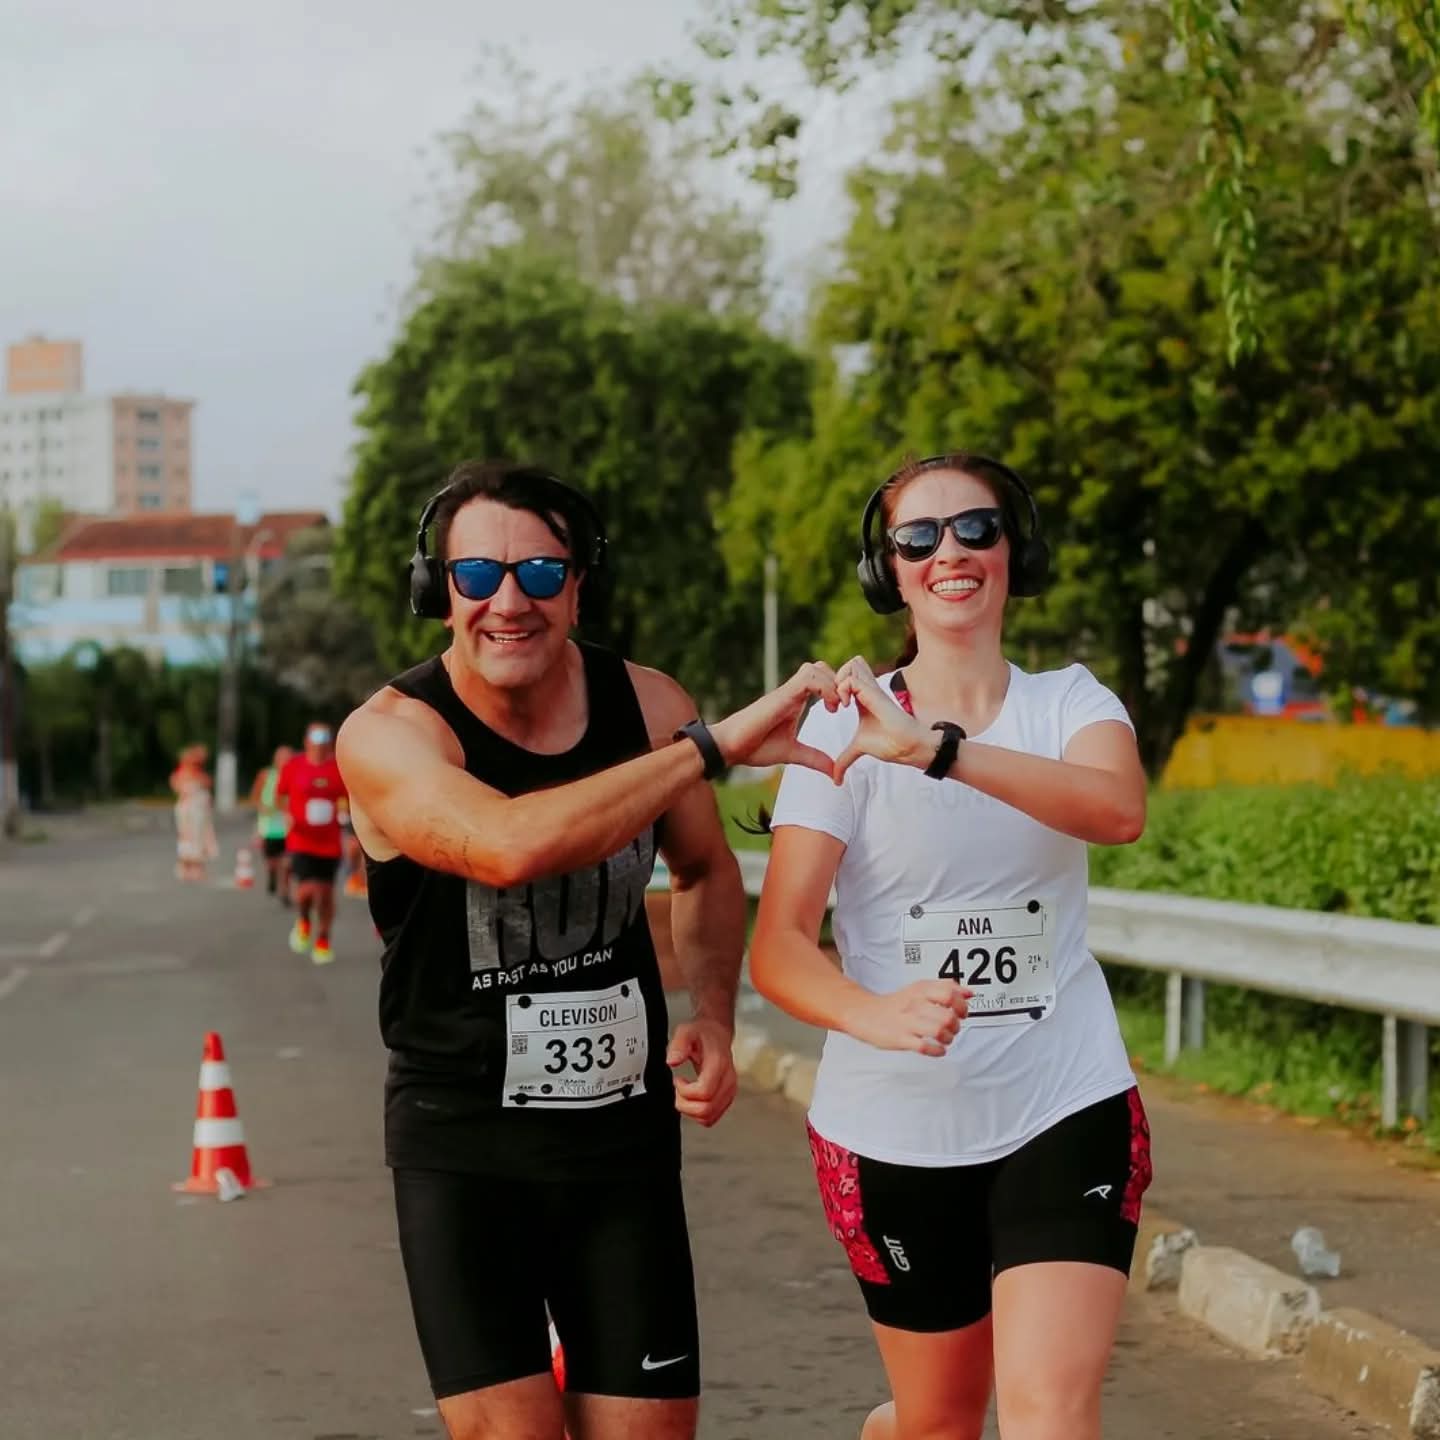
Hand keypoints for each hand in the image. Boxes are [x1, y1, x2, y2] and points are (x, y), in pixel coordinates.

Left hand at [667, 1017, 738, 1126]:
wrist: (717, 1033)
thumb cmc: (703, 1034)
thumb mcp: (686, 1032)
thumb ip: (679, 1045)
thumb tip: (672, 1060)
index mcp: (718, 1065)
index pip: (704, 1092)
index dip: (686, 1091)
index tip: (678, 1080)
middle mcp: (728, 1080)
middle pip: (707, 1109)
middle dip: (686, 1105)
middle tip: (679, 1090)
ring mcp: (729, 1090)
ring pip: (710, 1117)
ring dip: (691, 1111)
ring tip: (685, 1094)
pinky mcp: (728, 1097)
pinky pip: (713, 1116)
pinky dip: (699, 1114)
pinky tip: (693, 1099)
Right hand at [709, 661, 840, 774]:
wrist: (730, 746)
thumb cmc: (754, 747)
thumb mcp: (792, 753)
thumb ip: (814, 758)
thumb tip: (834, 773)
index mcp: (794, 701)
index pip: (820, 678)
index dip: (835, 688)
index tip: (841, 709)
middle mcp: (791, 692)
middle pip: (820, 667)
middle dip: (837, 682)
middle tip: (843, 706)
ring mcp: (785, 691)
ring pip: (815, 668)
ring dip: (832, 684)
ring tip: (836, 706)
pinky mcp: (781, 695)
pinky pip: (808, 678)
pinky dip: (824, 687)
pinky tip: (828, 707)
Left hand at [832, 656, 935, 782]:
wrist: (909, 747)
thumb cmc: (890, 745)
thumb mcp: (859, 748)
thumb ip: (845, 758)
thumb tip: (835, 779)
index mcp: (862, 698)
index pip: (847, 675)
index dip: (833, 685)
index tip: (829, 706)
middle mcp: (868, 690)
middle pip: (850, 664)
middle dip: (834, 678)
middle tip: (832, 702)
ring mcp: (872, 690)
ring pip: (851, 665)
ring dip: (838, 681)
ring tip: (838, 703)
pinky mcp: (875, 694)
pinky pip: (852, 679)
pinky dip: (841, 689)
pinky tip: (842, 706)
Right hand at [844, 980, 971, 1056]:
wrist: (864, 1014)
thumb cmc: (896, 1004)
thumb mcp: (920, 989)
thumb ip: (946, 989)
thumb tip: (970, 993)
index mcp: (921, 990)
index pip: (949, 993)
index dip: (961, 1006)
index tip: (961, 1013)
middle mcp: (915, 1004)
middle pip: (948, 1015)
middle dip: (956, 1026)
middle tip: (952, 1028)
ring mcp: (907, 1022)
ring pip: (939, 1030)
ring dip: (948, 1038)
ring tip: (944, 1039)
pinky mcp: (900, 1038)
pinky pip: (925, 1046)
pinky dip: (937, 1050)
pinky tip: (937, 1049)